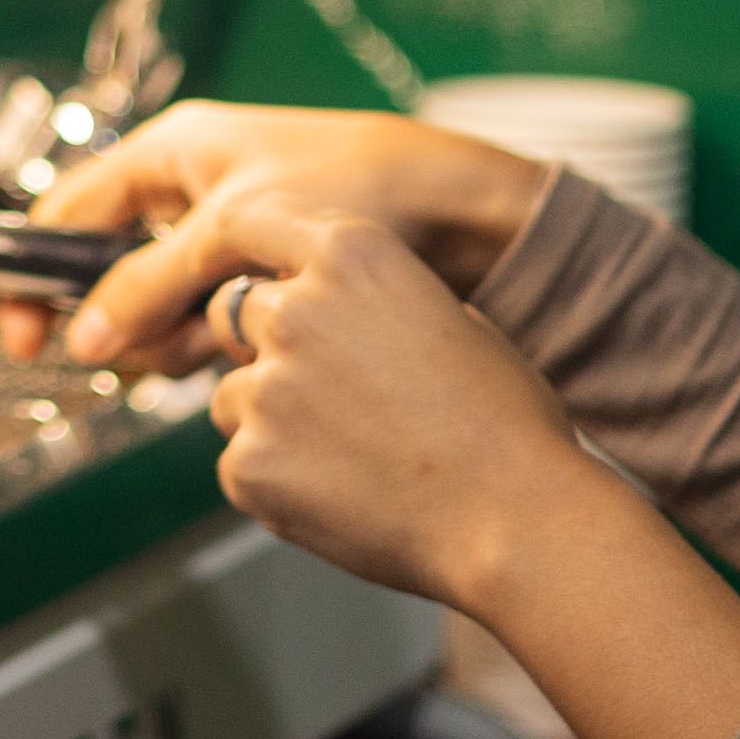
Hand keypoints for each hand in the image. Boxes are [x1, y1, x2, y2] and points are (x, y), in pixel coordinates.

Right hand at [16, 99, 549, 368]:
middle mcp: (192, 188)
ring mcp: (228, 235)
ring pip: (162, 304)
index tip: (26, 340)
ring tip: (212, 345)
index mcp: (173, 151)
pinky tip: (238, 353)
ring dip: (172, 338)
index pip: (70, 210)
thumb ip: (150, 287)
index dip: (36, 274)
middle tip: (146, 353)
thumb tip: (83, 341)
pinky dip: (212, 343)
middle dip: (122, 318)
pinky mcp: (262, 278)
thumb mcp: (234, 232)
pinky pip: (208, 320)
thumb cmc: (355, 184)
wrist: (466, 212)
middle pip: (111, 268)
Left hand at [197, 201, 613, 613]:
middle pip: (234, 312)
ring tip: (350, 454)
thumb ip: (375, 301)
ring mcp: (266, 388)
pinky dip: (276, 478)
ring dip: (270, 417)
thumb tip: (338, 309)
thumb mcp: (454, 319)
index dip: (232, 245)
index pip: (247, 219)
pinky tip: (341, 495)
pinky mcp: (249, 462)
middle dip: (262, 345)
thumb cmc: (503, 423)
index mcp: (351, 256)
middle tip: (328, 394)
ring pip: (233, 394)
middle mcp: (296, 309)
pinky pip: (240, 461)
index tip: (225, 266)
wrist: (514, 519)